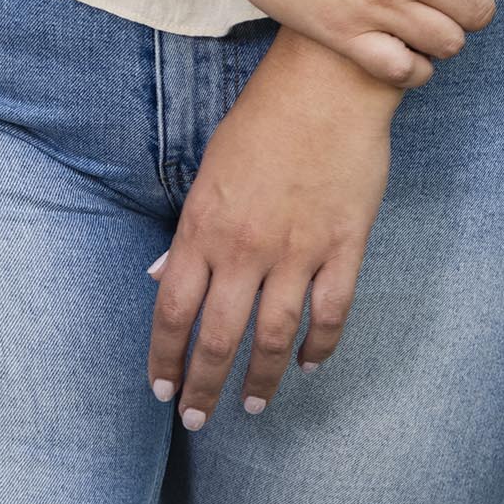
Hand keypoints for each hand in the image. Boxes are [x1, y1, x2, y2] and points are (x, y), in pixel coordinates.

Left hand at [146, 31, 395, 428]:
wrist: (327, 84)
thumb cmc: (263, 118)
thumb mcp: (211, 168)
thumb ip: (190, 229)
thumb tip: (159, 276)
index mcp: (205, 225)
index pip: (172, 309)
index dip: (164, 357)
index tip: (161, 388)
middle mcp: (246, 247)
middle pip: (218, 337)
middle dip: (203, 386)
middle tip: (197, 419)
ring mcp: (297, 250)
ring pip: (273, 338)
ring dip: (259, 379)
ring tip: (253, 404)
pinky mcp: (343, 247)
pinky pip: (330, 314)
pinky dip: (318, 348)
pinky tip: (307, 364)